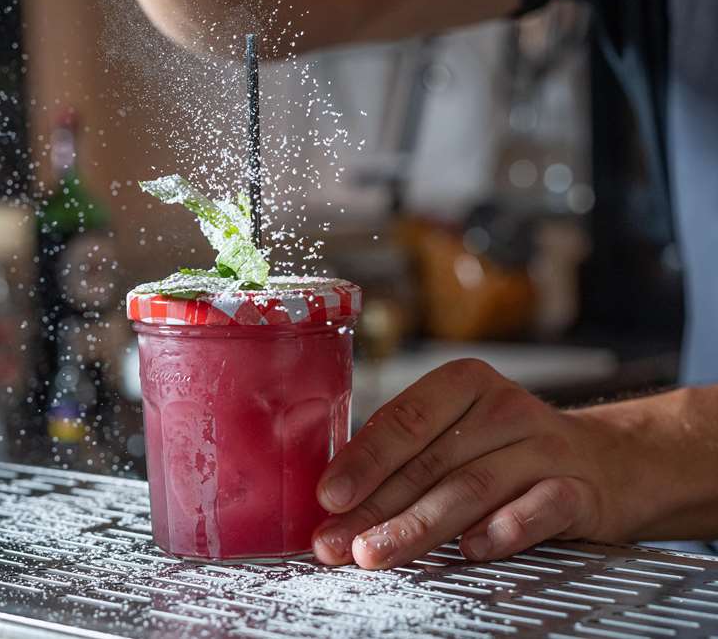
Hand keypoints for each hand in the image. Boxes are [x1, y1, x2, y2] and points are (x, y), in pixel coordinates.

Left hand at [311, 358, 638, 568]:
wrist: (608, 462)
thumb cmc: (507, 449)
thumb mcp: (457, 433)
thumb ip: (406, 457)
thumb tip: (333, 503)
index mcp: (464, 384)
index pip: (406, 419)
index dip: (363, 460)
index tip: (328, 497)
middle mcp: (505, 408)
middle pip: (431, 461)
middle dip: (376, 507)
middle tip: (337, 542)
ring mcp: (546, 447)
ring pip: (473, 486)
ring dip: (419, 524)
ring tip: (378, 552)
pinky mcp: (580, 490)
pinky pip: (540, 507)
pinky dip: (504, 528)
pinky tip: (470, 549)